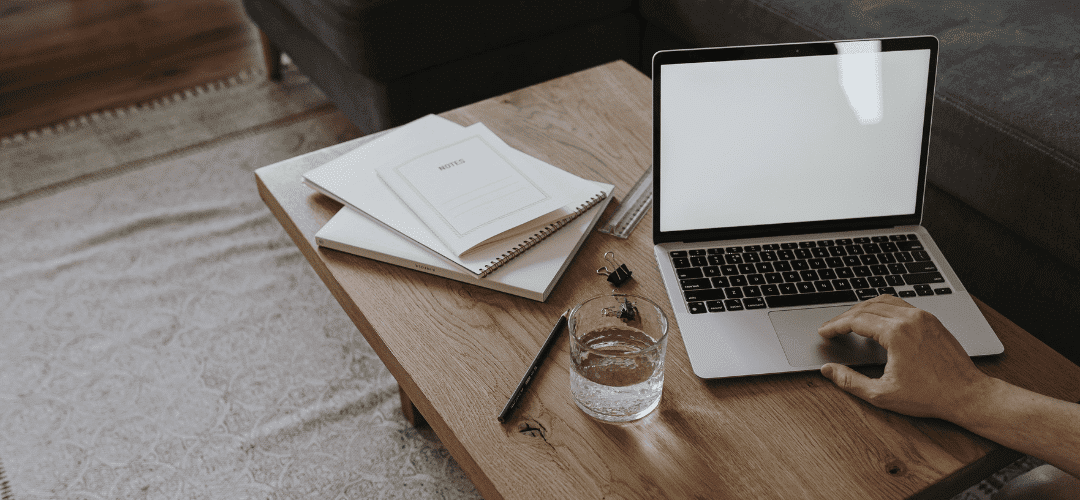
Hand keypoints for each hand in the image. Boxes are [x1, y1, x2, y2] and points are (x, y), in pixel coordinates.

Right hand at [817, 295, 991, 419]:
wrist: (967, 394)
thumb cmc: (930, 396)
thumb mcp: (883, 394)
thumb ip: (850, 381)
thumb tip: (829, 370)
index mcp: (896, 333)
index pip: (856, 320)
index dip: (835, 325)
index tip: (824, 332)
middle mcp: (910, 319)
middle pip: (867, 307)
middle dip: (845, 317)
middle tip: (832, 328)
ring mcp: (923, 317)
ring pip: (884, 301)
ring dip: (863, 308)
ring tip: (850, 321)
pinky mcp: (932, 320)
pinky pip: (900, 305)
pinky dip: (882, 308)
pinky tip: (877, 320)